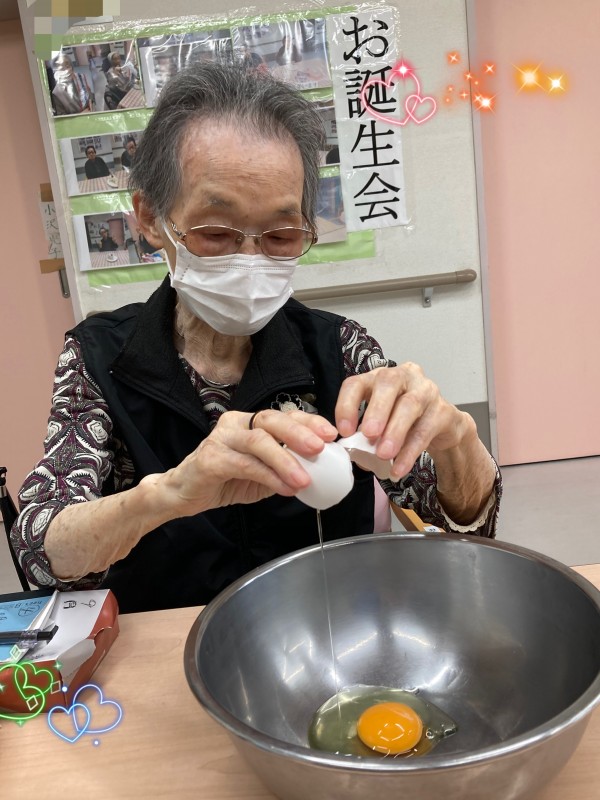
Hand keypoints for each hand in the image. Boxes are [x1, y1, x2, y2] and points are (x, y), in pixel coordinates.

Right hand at [155, 409, 338, 515]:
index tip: (331, 434)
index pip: (284, 415)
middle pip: (271, 420)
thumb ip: (286, 467)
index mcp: (250, 422)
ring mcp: (221, 438)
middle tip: (320, 449)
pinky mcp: (210, 458)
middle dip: (298, 433)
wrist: (185, 494)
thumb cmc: (226, 480)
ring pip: (258, 441)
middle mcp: (235, 423)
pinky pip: (244, 464)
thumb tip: (320, 470)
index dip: (309, 422)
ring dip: (285, 460)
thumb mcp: (263, 474)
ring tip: (305, 479)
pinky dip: (267, 476)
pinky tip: (284, 488)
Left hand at [335, 364, 472, 480]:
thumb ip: (366, 435)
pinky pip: (425, 429)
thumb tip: (356, 454)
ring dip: (395, 431)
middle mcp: (403, 375)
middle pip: (388, 383)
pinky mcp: (443, 410)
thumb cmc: (404, 421)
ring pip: (410, 404)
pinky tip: (399, 467)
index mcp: (379, 378)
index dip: (347, 405)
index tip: (344, 432)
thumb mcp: (381, 424)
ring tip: (384, 455)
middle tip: (368, 434)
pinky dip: (410, 451)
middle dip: (376, 410)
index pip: (357, 383)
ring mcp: (426, 390)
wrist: (442, 427)